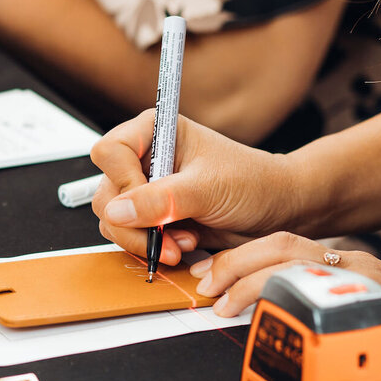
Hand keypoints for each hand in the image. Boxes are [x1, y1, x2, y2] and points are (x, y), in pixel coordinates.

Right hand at [90, 111, 294, 265]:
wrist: (274, 210)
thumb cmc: (251, 183)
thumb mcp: (207, 188)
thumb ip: (161, 199)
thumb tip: (116, 210)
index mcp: (154, 132)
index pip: (110, 153)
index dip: (122, 181)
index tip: (149, 202)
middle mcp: (145, 159)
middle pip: (106, 193)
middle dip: (134, 223)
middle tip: (165, 237)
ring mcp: (146, 190)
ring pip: (114, 220)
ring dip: (145, 240)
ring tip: (182, 243)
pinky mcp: (152, 218)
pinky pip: (131, 237)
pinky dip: (152, 248)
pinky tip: (182, 246)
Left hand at [190, 233, 380, 380]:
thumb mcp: (371, 324)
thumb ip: (332, 318)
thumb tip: (288, 331)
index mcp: (351, 268)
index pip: (286, 249)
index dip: (243, 258)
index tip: (212, 274)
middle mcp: (356, 267)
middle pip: (282, 245)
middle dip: (234, 260)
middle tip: (203, 282)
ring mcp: (367, 284)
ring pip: (294, 262)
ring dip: (249, 278)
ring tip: (220, 301)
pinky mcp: (378, 307)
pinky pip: (321, 297)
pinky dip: (285, 303)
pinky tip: (265, 318)